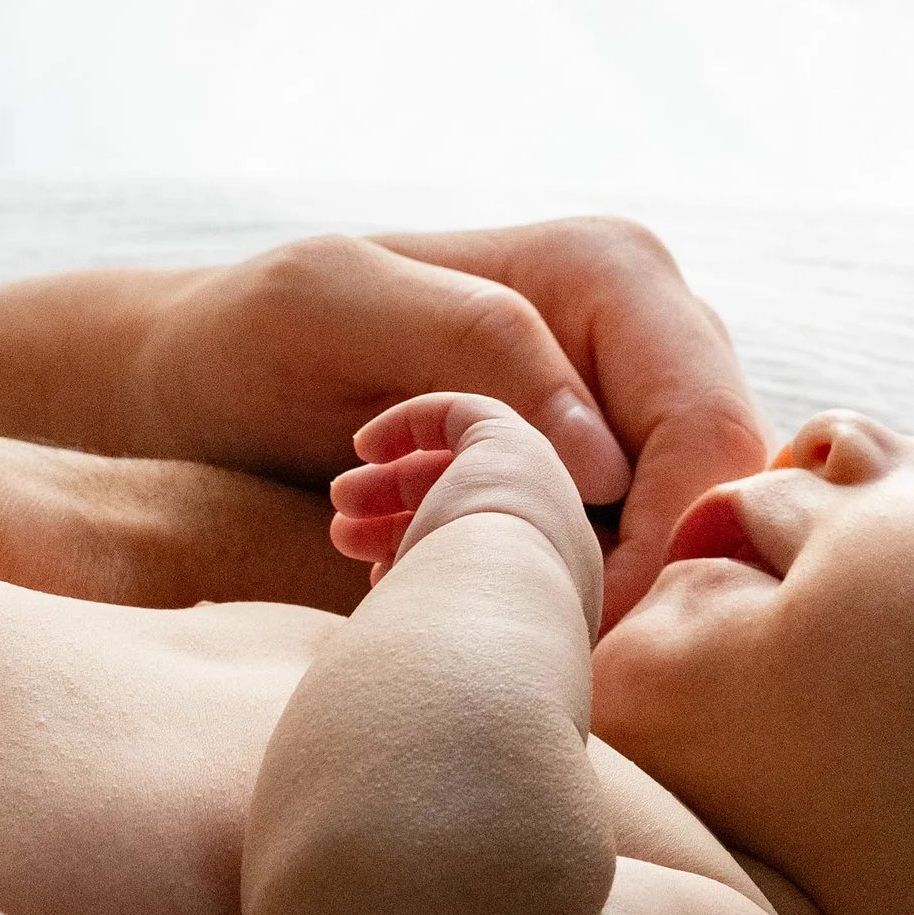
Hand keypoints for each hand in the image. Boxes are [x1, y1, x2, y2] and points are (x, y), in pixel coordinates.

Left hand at [129, 219, 767, 621]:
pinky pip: (624, 552)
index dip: (665, 545)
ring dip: (585, 595)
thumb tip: (611, 463)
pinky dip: (558, 597)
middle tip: (516, 643)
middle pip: (717, 494)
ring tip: (454, 610)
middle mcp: (646, 331)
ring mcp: (625, 404)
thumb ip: (477, 346)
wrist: (195, 383)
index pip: (709, 433)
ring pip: (678, 538)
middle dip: (632, 580)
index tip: (573, 628)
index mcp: (613, 272)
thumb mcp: (336, 310)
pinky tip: (461, 605)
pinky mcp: (592, 471)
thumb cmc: (247, 335)